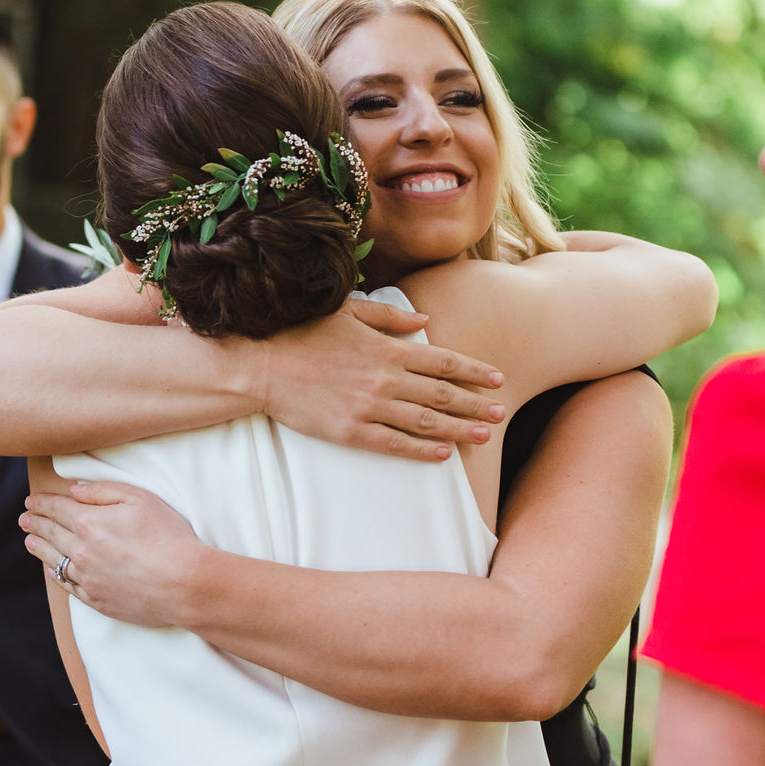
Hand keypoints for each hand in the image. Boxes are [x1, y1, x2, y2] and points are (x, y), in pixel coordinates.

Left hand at [24, 482, 207, 627]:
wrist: (184, 583)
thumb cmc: (168, 536)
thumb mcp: (140, 499)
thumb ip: (103, 491)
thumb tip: (75, 491)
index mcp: (89, 522)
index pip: (57, 509)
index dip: (42, 503)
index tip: (31, 501)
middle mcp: (81, 550)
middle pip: (51, 533)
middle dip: (35, 523)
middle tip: (24, 519)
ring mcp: (87, 578)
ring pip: (53, 559)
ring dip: (38, 547)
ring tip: (29, 541)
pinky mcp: (96, 600)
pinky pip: (67, 584)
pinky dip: (55, 573)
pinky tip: (51, 568)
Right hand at [248, 299, 503, 461]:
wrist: (262, 364)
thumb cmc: (303, 332)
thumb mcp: (349, 310)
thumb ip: (390, 316)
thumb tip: (425, 320)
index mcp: (387, 349)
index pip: (443, 361)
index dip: (473, 371)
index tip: (497, 380)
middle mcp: (385, 379)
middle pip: (442, 394)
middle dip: (475, 404)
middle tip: (501, 413)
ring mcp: (369, 407)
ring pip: (426, 422)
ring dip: (459, 429)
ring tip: (484, 435)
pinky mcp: (351, 432)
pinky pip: (395, 444)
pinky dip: (422, 450)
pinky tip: (443, 455)